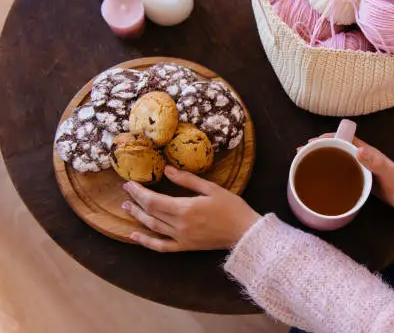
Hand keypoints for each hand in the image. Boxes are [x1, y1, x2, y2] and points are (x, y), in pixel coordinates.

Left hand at [121, 165, 260, 251]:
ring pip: (152, 227)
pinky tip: (134, 236)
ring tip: (126, 207)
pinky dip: (146, 242)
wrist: (244, 232)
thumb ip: (187, 180)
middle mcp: (178, 225)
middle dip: (135, 201)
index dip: (139, 192)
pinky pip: (161, 246)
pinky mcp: (185, 246)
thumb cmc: (232, 208)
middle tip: (125, 191)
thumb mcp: (211, 188)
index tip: (130, 183)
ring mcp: (180, 238)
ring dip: (137, 217)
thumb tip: (167, 169)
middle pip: (150, 212)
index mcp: (185, 209)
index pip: (153, 200)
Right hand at [304, 135, 393, 212]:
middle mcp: (361, 157)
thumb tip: (358, 149)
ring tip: (304, 166)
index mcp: (366, 151)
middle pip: (335, 148)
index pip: (341, 138)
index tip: (308, 144)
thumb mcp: (390, 175)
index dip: (324, 139)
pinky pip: (340, 173)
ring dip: (321, 160)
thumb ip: (376, 162)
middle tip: (300, 156)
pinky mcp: (360, 180)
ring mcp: (360, 168)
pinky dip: (328, 173)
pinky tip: (320, 182)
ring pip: (336, 160)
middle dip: (317, 149)